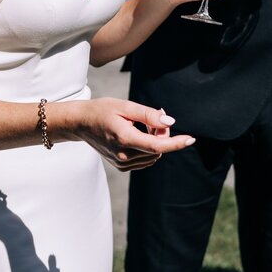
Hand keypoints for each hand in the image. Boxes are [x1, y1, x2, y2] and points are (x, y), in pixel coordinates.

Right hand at [55, 97, 194, 171]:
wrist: (80, 123)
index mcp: (124, 139)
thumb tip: (170, 123)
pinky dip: (148, 148)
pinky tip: (138, 135)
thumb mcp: (125, 106)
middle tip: (156, 116)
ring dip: (156, 141)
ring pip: (153, 156)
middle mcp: (123, 155)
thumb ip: (148, 115)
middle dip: (163, 134)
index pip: (157, 145)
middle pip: (157, 149)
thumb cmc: (102, 110)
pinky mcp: (121, 166)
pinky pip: (145, 159)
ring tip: (143, 125)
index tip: (191, 139)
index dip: (176, 143)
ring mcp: (121, 163)